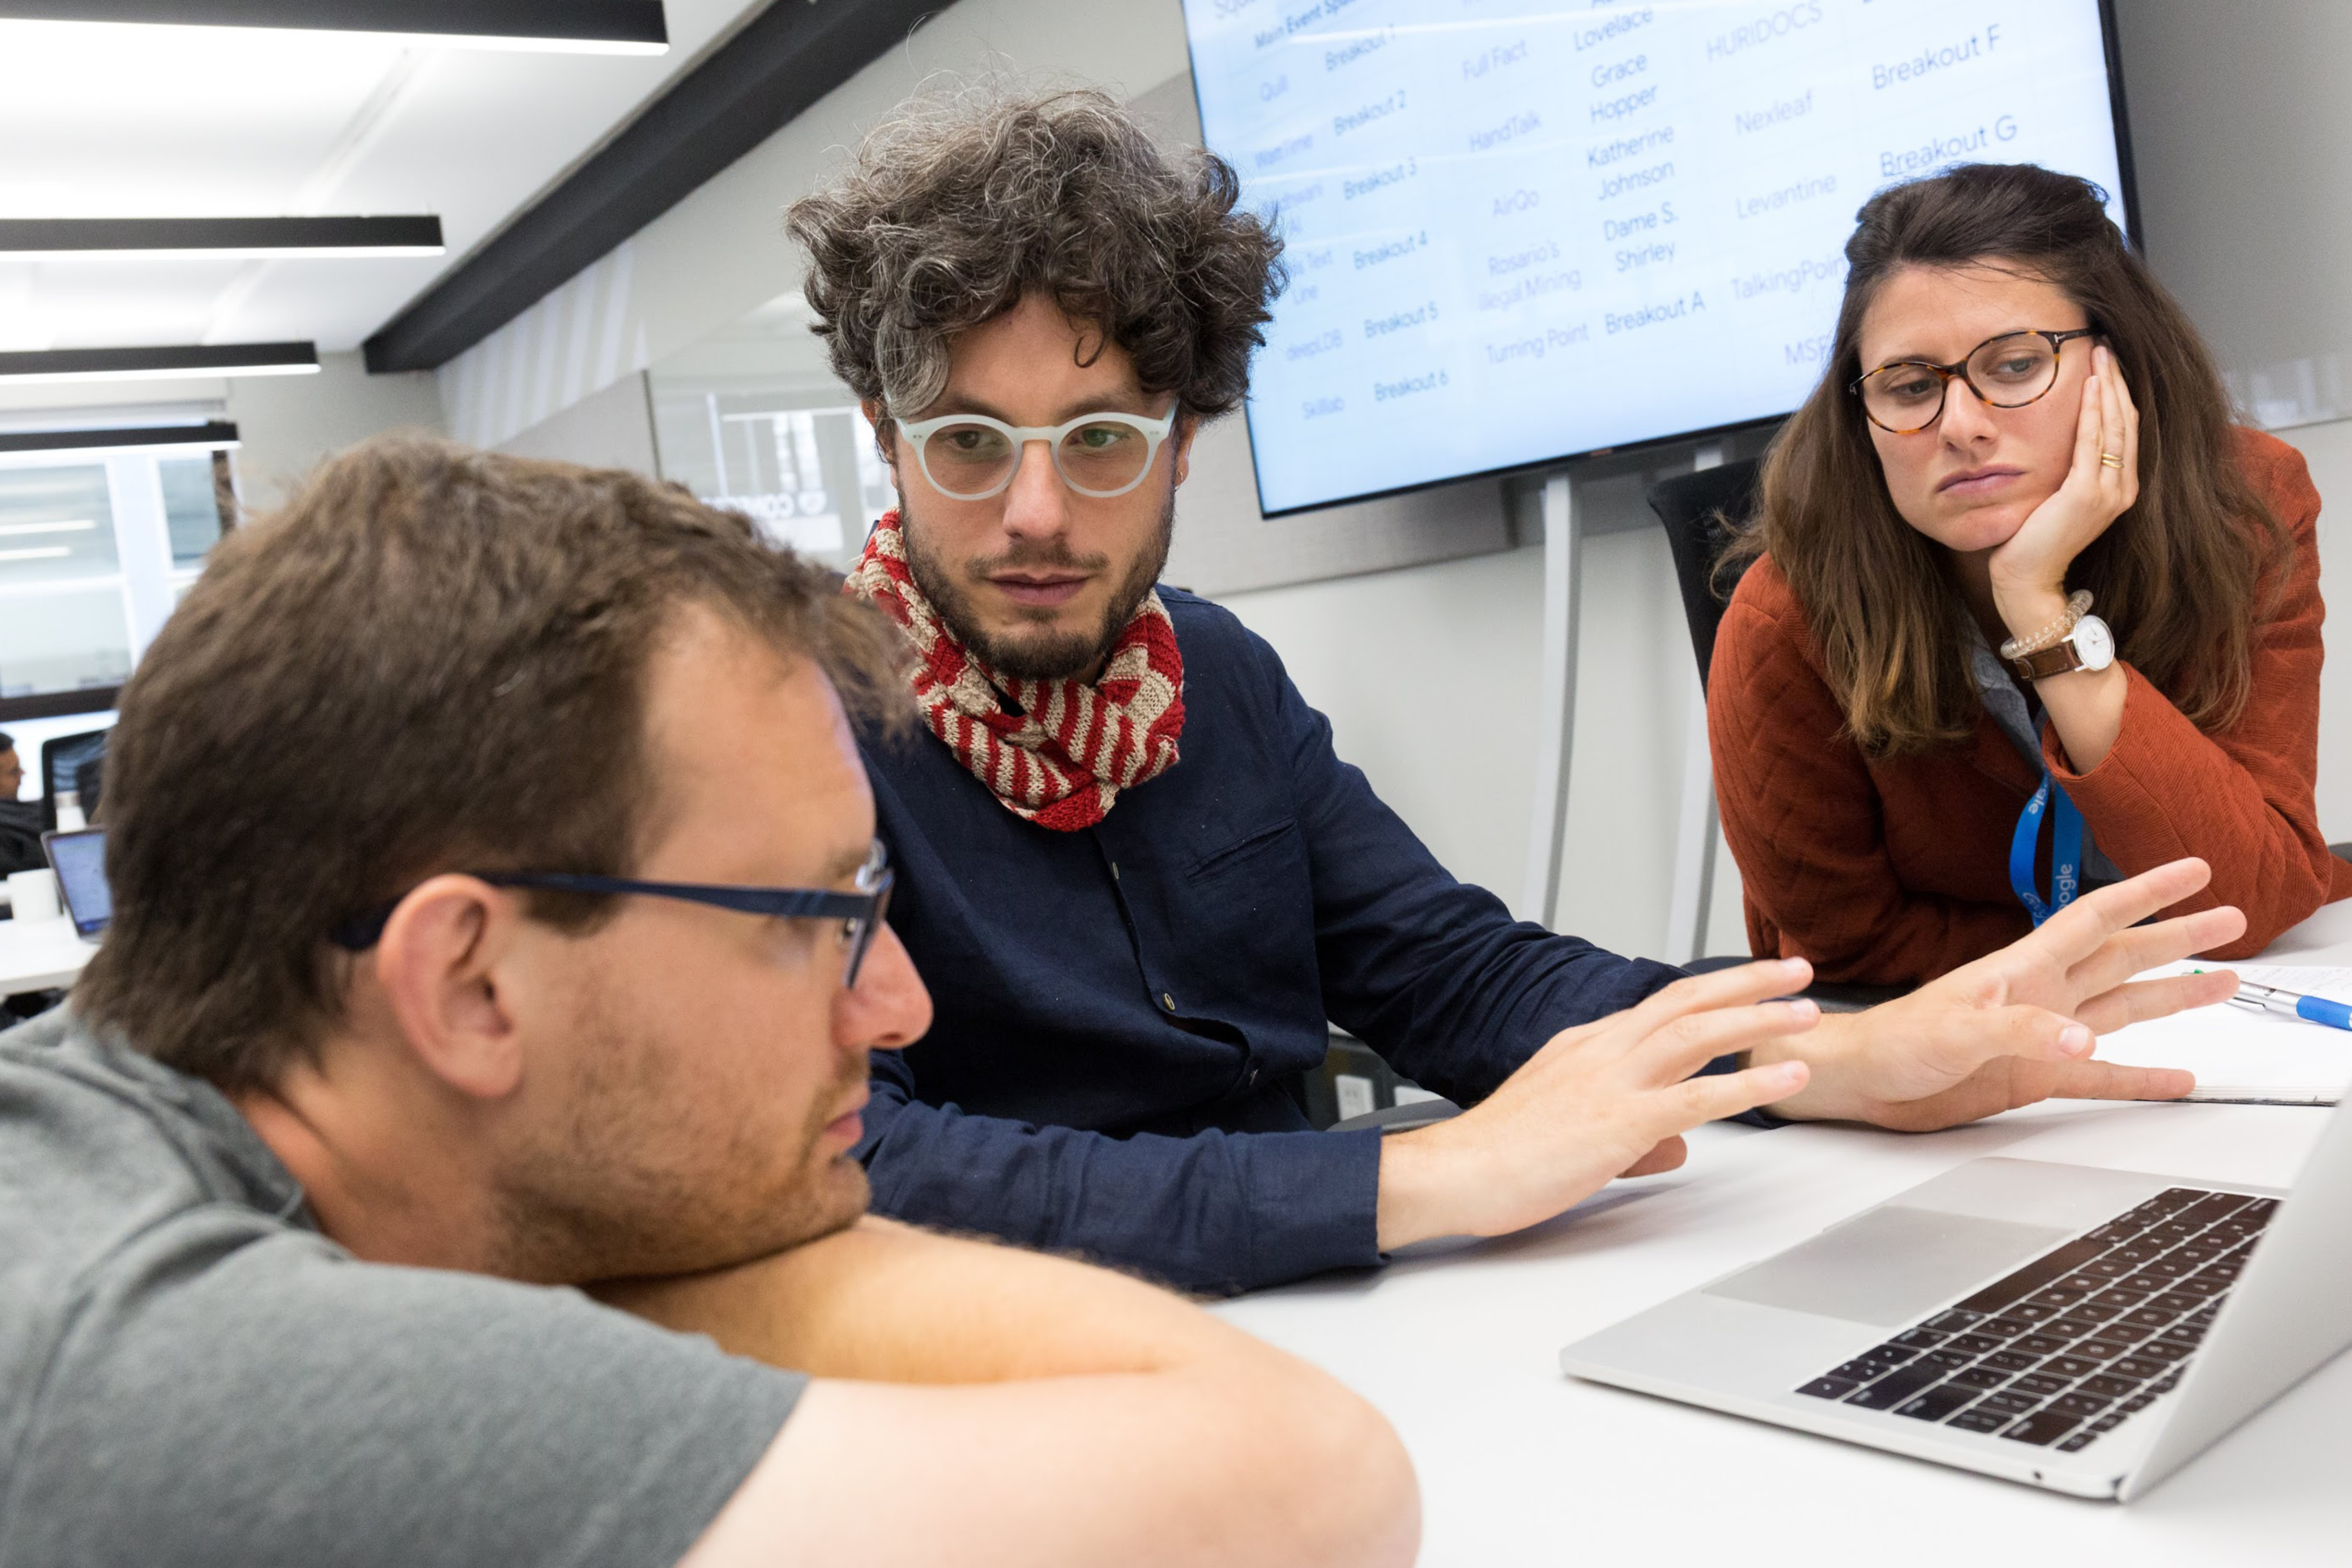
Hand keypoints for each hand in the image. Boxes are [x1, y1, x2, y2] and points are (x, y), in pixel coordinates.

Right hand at [1375, 962, 1816, 1249]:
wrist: (1456, 1173)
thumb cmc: (1502, 1158)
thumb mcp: (1572, 1134)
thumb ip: (1632, 1134)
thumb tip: (1676, 1148)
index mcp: (1586, 1047)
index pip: (1661, 1005)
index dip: (1713, 990)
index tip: (1752, 982)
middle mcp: (1602, 1051)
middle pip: (1687, 1000)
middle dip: (1748, 982)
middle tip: (1797, 971)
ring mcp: (1611, 1082)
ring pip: (1700, 1033)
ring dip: (1761, 1018)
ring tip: (1809, 1013)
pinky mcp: (1619, 1121)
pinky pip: (1698, 1096)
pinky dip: (1751, 1082)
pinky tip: (1788, 1075)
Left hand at [1758, 858, 2242, 1129]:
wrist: (1863, 1080)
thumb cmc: (1894, 1039)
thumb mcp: (1956, 1029)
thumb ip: (2020, 1031)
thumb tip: (2082, 1039)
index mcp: (2023, 967)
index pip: (2097, 918)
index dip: (2146, 892)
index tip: (2192, 870)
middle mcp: (2042, 993)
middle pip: (2125, 955)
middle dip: (2178, 937)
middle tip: (2231, 918)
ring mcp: (2044, 1033)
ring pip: (2124, 1007)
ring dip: (2173, 996)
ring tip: (2223, 983)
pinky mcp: (2035, 1075)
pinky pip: (2101, 1076)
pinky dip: (2140, 1077)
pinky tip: (2177, 1078)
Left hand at [1988, 344, 2139, 628]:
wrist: (2026, 580)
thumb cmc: (2032, 541)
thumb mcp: (2057, 499)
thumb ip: (2068, 472)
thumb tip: (2058, 440)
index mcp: (2118, 489)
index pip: (2124, 431)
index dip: (2118, 395)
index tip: (2108, 365)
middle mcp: (2121, 488)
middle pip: (2125, 422)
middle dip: (2117, 382)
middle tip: (2106, 347)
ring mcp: (2108, 492)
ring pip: (2114, 427)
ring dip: (2108, 388)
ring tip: (2101, 355)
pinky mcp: (2086, 494)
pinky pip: (2092, 443)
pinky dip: (2092, 412)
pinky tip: (2090, 386)